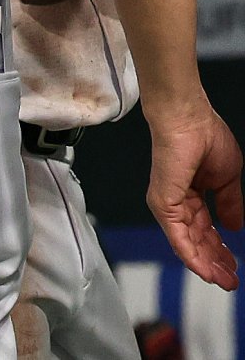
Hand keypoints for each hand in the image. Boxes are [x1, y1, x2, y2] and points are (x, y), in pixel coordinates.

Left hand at [146, 104, 242, 287]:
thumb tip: (235, 227)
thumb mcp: (226, 179)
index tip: (234, 267)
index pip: (205, 229)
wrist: (188, 119)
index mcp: (191, 193)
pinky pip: (177, 237)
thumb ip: (229, 204)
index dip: (220, 249)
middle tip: (231, 281)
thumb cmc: (205, 137)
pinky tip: (206, 270)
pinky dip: (192, 256)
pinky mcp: (163, 203)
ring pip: (186, 243)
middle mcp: (177, 201)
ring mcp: (168, 203)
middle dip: (215, 262)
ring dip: (206, 264)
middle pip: (196, 240)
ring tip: (224, 281)